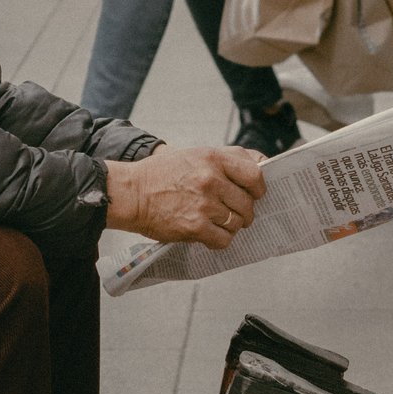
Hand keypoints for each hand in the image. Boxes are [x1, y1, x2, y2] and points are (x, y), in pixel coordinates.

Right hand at [105, 145, 267, 250]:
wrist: (132, 193)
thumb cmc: (161, 174)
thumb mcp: (195, 154)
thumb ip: (226, 159)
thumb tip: (260, 164)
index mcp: (213, 158)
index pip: (255, 174)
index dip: (259, 188)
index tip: (255, 193)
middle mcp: (211, 179)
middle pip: (247, 203)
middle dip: (243, 211)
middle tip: (232, 212)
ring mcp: (204, 204)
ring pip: (237, 222)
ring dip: (230, 226)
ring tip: (215, 221)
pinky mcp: (195, 226)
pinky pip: (223, 239)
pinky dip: (219, 239)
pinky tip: (208, 233)